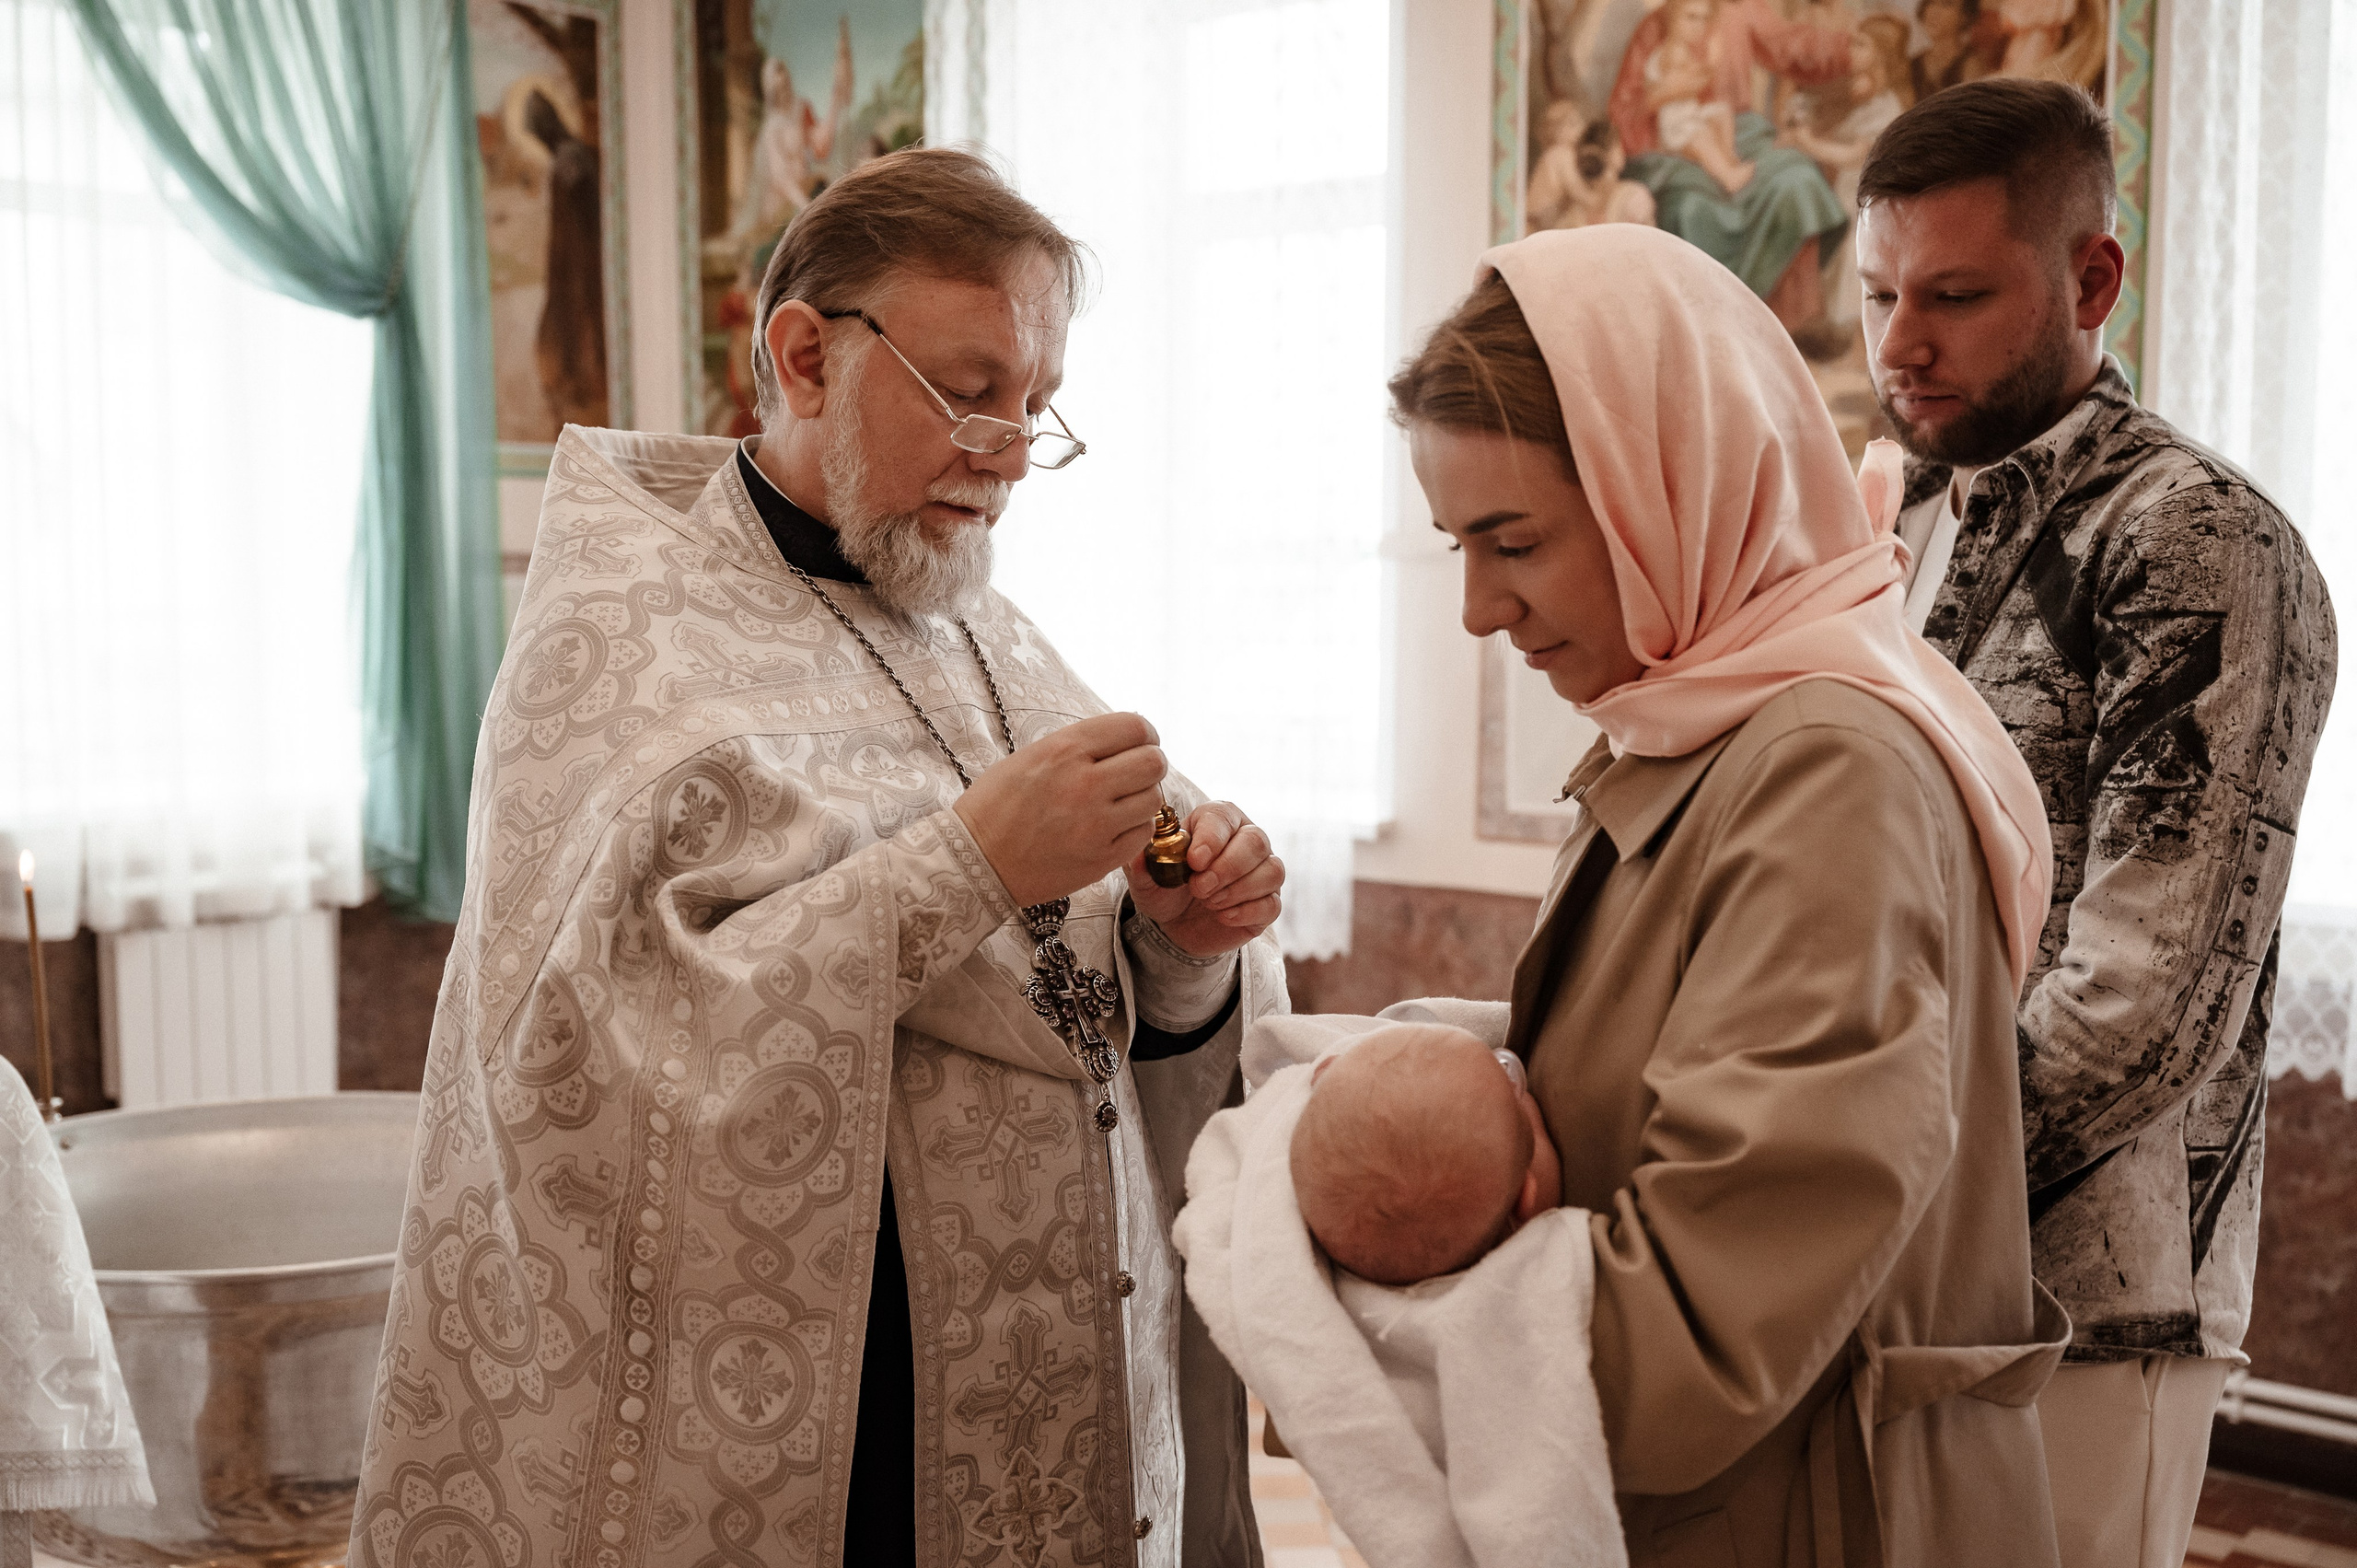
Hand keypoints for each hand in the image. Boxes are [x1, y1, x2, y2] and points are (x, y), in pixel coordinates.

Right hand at [954, 712, 1166, 907]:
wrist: (975, 860)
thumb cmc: (997, 806)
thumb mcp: (1032, 756)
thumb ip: (1080, 745)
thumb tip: (1126, 739)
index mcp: (1065, 749)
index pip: (1136, 727)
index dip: (1145, 734)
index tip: (1140, 744)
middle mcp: (1085, 783)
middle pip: (1154, 762)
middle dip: (1150, 765)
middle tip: (1136, 774)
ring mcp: (1096, 823)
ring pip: (1154, 799)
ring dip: (1143, 798)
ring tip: (1121, 804)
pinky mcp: (1101, 857)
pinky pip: (1143, 833)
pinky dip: (1135, 828)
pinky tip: (1114, 827)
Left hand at [1123, 802, 1283, 956]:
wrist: (1175, 924)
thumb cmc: (1165, 887)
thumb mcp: (1146, 876)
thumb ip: (1141, 863)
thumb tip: (1137, 856)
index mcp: (1217, 821)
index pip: (1223, 816)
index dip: (1211, 838)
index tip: (1193, 861)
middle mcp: (1246, 839)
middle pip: (1256, 841)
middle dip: (1226, 868)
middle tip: (1198, 888)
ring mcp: (1262, 871)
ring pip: (1271, 871)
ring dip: (1238, 890)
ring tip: (1209, 902)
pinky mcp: (1268, 902)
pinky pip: (1272, 904)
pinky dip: (1246, 912)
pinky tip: (1222, 916)